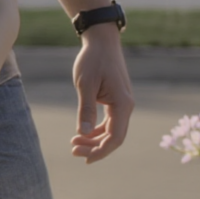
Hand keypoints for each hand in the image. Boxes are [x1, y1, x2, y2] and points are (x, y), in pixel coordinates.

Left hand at [69, 23, 133, 162]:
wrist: (101, 40)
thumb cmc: (93, 60)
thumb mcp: (85, 84)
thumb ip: (86, 109)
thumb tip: (82, 133)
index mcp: (123, 104)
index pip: (115, 137)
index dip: (101, 152)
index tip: (83, 158)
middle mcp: (126, 106)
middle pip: (114, 137)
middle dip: (95, 147)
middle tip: (73, 149)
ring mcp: (122, 103)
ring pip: (111, 130)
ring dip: (94, 139)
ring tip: (74, 142)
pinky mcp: (115, 100)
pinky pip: (108, 121)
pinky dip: (96, 129)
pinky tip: (82, 132)